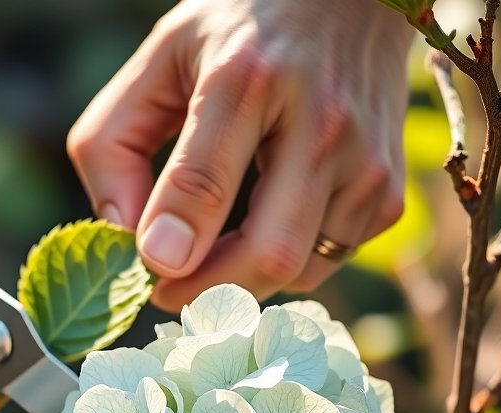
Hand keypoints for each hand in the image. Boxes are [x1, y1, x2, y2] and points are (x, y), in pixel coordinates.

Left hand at [68, 0, 413, 310]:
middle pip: (268, 253)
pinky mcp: (387, 191)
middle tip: (167, 291)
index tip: (148, 272)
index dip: (171, 246)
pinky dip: (286, 265)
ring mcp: (365, 161)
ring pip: (298, 271)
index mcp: (247, 78)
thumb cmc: (238, 32)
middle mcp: (319, 120)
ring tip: (210, 253)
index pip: (205, 183)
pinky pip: (326, 262)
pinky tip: (262, 228)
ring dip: (244, 282)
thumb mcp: (158, 60)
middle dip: (208, 292)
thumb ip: (113, 144)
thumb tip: (121, 237)